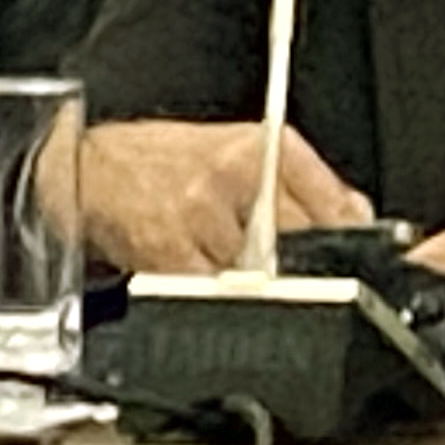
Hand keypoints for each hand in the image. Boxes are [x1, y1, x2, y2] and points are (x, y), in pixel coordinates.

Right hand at [75, 119, 374, 274]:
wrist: (85, 167)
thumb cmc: (157, 160)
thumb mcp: (236, 150)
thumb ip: (299, 183)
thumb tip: (356, 218)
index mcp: (262, 144)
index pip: (337, 207)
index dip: (353, 247)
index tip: (359, 271)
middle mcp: (236, 171)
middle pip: (303, 249)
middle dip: (305, 274)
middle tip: (298, 283)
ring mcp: (202, 211)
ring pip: (261, 278)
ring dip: (254, 291)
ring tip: (228, 273)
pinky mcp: (170, 248)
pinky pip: (212, 294)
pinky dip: (212, 300)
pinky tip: (196, 279)